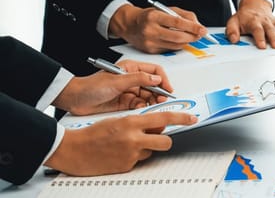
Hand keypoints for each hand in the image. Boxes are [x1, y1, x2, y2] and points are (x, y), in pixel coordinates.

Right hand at [44, 112, 197, 175]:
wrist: (73, 150)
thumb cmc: (92, 133)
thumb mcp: (118, 120)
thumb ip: (139, 122)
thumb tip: (158, 125)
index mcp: (131, 122)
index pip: (164, 118)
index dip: (181, 118)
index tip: (192, 119)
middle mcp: (133, 139)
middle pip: (166, 142)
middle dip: (165, 141)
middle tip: (158, 139)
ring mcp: (131, 154)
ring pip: (151, 152)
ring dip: (145, 149)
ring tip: (126, 146)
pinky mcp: (126, 166)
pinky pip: (138, 161)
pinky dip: (132, 158)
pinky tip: (118, 154)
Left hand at [53, 60, 172, 115]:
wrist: (74, 100)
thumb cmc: (90, 86)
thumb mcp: (117, 81)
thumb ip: (139, 79)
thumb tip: (156, 78)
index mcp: (131, 68)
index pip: (154, 71)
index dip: (163, 79)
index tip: (168, 89)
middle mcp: (131, 79)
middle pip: (153, 85)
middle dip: (159, 93)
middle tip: (161, 100)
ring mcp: (128, 92)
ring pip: (148, 96)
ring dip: (152, 101)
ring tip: (153, 106)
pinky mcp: (125, 103)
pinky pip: (140, 105)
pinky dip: (143, 108)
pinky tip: (142, 110)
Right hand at [110, 5, 208, 52]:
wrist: (130, 24)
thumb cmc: (150, 16)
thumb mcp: (165, 9)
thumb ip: (184, 15)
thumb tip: (198, 25)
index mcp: (154, 16)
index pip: (177, 22)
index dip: (193, 27)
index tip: (203, 30)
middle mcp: (150, 29)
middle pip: (178, 36)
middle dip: (192, 36)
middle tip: (200, 34)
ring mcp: (149, 42)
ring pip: (175, 45)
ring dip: (187, 41)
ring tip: (191, 36)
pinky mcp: (150, 50)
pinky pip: (170, 49)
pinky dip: (177, 45)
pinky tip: (178, 40)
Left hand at [226, 0, 274, 48]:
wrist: (254, 7)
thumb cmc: (244, 18)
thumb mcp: (233, 22)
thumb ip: (231, 31)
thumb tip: (233, 40)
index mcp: (253, 21)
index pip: (257, 29)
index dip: (260, 38)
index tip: (262, 46)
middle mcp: (265, 21)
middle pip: (271, 29)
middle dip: (274, 38)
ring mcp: (274, 21)